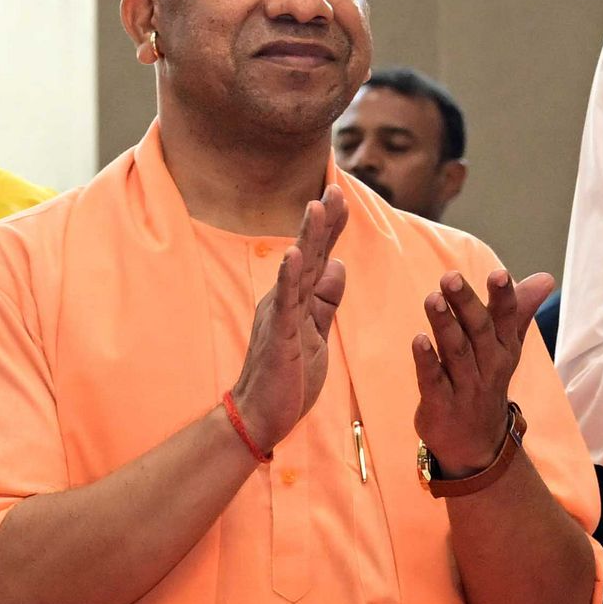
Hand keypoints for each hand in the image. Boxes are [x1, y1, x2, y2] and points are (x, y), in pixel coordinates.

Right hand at [230, 191, 348, 452]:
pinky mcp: (279, 335)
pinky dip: (288, 277)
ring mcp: (280, 315)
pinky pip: (285, 302)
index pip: (317, 257)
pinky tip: (292, 255)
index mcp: (298, 300)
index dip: (331, 228)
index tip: (341, 196)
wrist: (260, 414)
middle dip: (323, 222)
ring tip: (316, 207)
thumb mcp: (316, 332)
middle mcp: (285, 300)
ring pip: (297, 270)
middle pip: (308, 254)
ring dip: (307, 238)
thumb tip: (337, 264)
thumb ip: (325, 300)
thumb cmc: (288, 377)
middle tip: (335, 188)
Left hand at [408, 265, 559, 473]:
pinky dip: (426, 360)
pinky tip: (418, 340)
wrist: (478, 445)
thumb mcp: (507, 348)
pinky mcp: (440, 404)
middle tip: (451, 277)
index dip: (504, 298)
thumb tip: (545, 277)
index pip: (507, 320)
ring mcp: (466, 387)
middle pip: (479, 332)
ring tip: (433, 299)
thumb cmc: (487, 382)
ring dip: (445, 325)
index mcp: (504, 350)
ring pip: (456, 352)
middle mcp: (488, 367)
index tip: (500, 273)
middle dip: (467, 304)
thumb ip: (519, 311)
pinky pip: (433, 380)